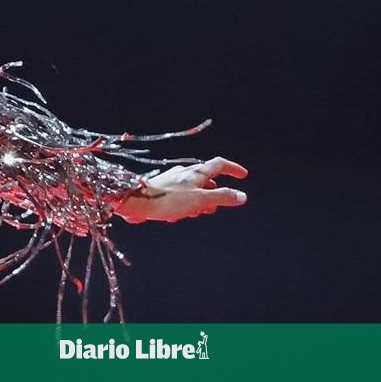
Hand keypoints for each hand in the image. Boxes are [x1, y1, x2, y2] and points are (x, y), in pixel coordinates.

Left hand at [114, 157, 248, 223]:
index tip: (243, 176)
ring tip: (191, 214)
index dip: (233, 169)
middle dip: (213, 195)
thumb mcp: (200, 200)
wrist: (136, 202)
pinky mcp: (163, 189)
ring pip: (193, 190)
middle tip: (211, 209)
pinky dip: (184, 206)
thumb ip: (222, 197)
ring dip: (198, 203)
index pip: (220, 164)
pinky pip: (180, 197)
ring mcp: (173, 180)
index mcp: (197, 172)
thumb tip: (242, 196)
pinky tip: (175, 217)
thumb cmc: (168, 200)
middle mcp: (185, 173)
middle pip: (207, 180)